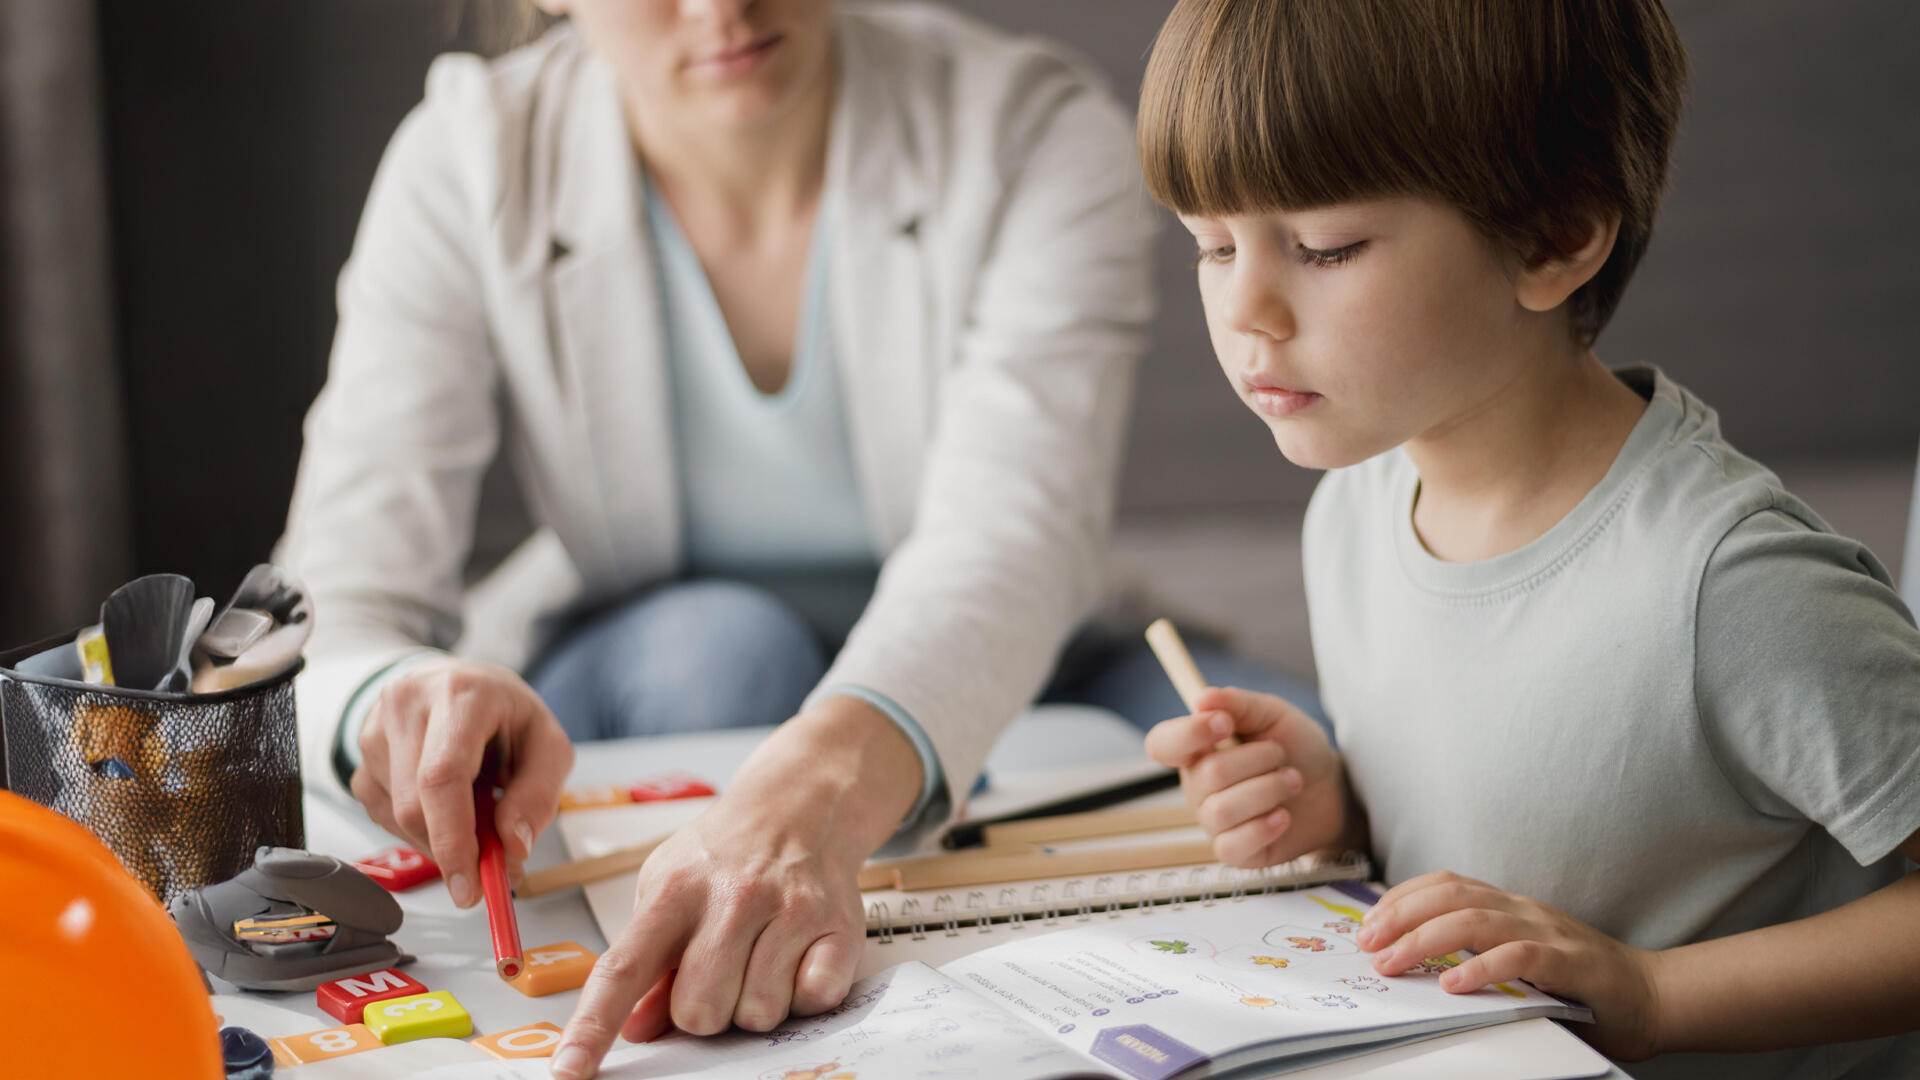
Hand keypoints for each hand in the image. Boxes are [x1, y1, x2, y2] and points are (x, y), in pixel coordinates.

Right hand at [350, 658, 573, 906]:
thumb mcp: (546, 745)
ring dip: (441, 839)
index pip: (442, 776)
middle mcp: (406, 706)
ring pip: (399, 819)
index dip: (453, 839)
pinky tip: (445, 806)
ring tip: (476, 811)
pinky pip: (386, 819)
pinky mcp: (359, 762)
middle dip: (452, 852)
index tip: (469, 887)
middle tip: (489, 872)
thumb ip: (538, 796)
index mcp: (459, 694)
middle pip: (415, 806)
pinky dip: (421, 831)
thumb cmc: (504, 715)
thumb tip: (512, 847)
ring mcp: (373, 733)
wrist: (458, 685)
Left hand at [551, 696, 921, 1078]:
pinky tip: (798, 954)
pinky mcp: (840, 927)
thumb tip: (634, 1026)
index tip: (568, 1073)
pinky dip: (804, 992)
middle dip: (706, 1008)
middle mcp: (732, 897)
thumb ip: (648, 959)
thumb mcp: (668, 888)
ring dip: (756, 1001)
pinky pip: (813, 1001)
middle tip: (720, 968)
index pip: (623, 970)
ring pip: (757, 1015)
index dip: (592, 1028)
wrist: (802, 804)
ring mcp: (790, 910)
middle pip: (699, 1012)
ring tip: (761, 955)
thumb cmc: (726, 854)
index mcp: (674, 891)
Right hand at [1144, 686, 1356, 866]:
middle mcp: (1198, 786)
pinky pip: (1231, 846)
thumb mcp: (1272, 714)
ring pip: (1222, 810)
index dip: (1187, 734)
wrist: (1332, 790)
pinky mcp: (1233, 852)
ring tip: (1292, 781)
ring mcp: (1213, 821)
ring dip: (1268, 790)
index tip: (1225, 722)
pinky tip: (1283, 816)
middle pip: (1207, 774)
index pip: (1163, 744)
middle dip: (1258, 760)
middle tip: (1281, 756)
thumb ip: (1238, 703)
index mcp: (1199, 749)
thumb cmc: (1297, 750)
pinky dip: (1264, 827)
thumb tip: (1202, 698)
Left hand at [1358, 871, 1662, 1060]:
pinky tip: (1453, 983)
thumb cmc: (1580, 984)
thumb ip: (1479, 952)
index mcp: (1509, 906)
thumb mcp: (1520, 959)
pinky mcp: (1570, 963)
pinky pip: (1520, 957)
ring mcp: (1548, 932)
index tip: (1368, 924)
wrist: (1653, 997)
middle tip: (1367, 944)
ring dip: (1425, 940)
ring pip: (1475, 921)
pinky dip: (1481, 968)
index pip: (1445, 884)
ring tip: (1393, 962)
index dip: (1402, 898)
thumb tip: (1414, 962)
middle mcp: (1523, 910)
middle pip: (1450, 896)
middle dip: (1400, 916)